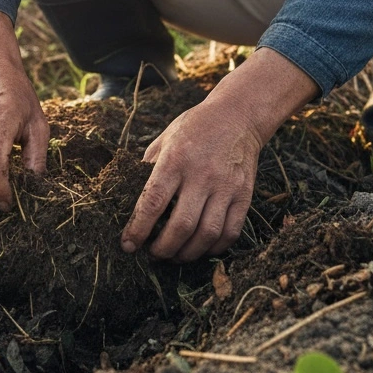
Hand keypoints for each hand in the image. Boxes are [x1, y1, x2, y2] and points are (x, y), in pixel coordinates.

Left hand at [121, 48, 317, 261]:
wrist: (238, 116)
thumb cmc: (194, 128)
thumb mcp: (164, 140)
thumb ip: (149, 169)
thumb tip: (131, 202)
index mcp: (175, 159)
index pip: (153, 202)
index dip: (138, 229)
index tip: (128, 245)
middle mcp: (202, 175)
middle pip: (181, 225)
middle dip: (163, 249)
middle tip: (153, 254)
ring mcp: (226, 186)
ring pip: (207, 234)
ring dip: (187, 254)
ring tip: (174, 256)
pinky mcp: (244, 195)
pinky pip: (230, 232)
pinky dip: (213, 248)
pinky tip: (200, 248)